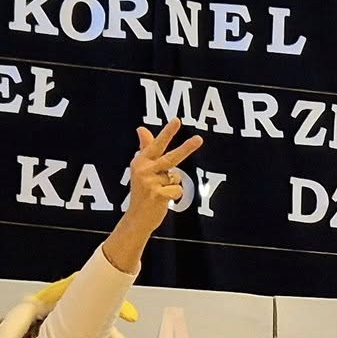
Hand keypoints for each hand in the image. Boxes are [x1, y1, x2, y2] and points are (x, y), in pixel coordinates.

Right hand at [103, 120, 204, 270]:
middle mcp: (144, 170)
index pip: (156, 144)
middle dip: (186, 149)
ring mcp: (150, 183)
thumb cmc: (143, 191)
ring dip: (172, 185)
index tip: (177, 120)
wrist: (137, 217)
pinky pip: (178, 191)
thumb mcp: (142, 168)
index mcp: (141, 161)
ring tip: (160, 191)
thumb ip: (145, 148)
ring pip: (176, 178)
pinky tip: (163, 200)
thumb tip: (141, 128)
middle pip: (171, 158)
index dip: (168, 132)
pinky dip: (174, 196)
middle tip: (200, 139)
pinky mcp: (157, 195)